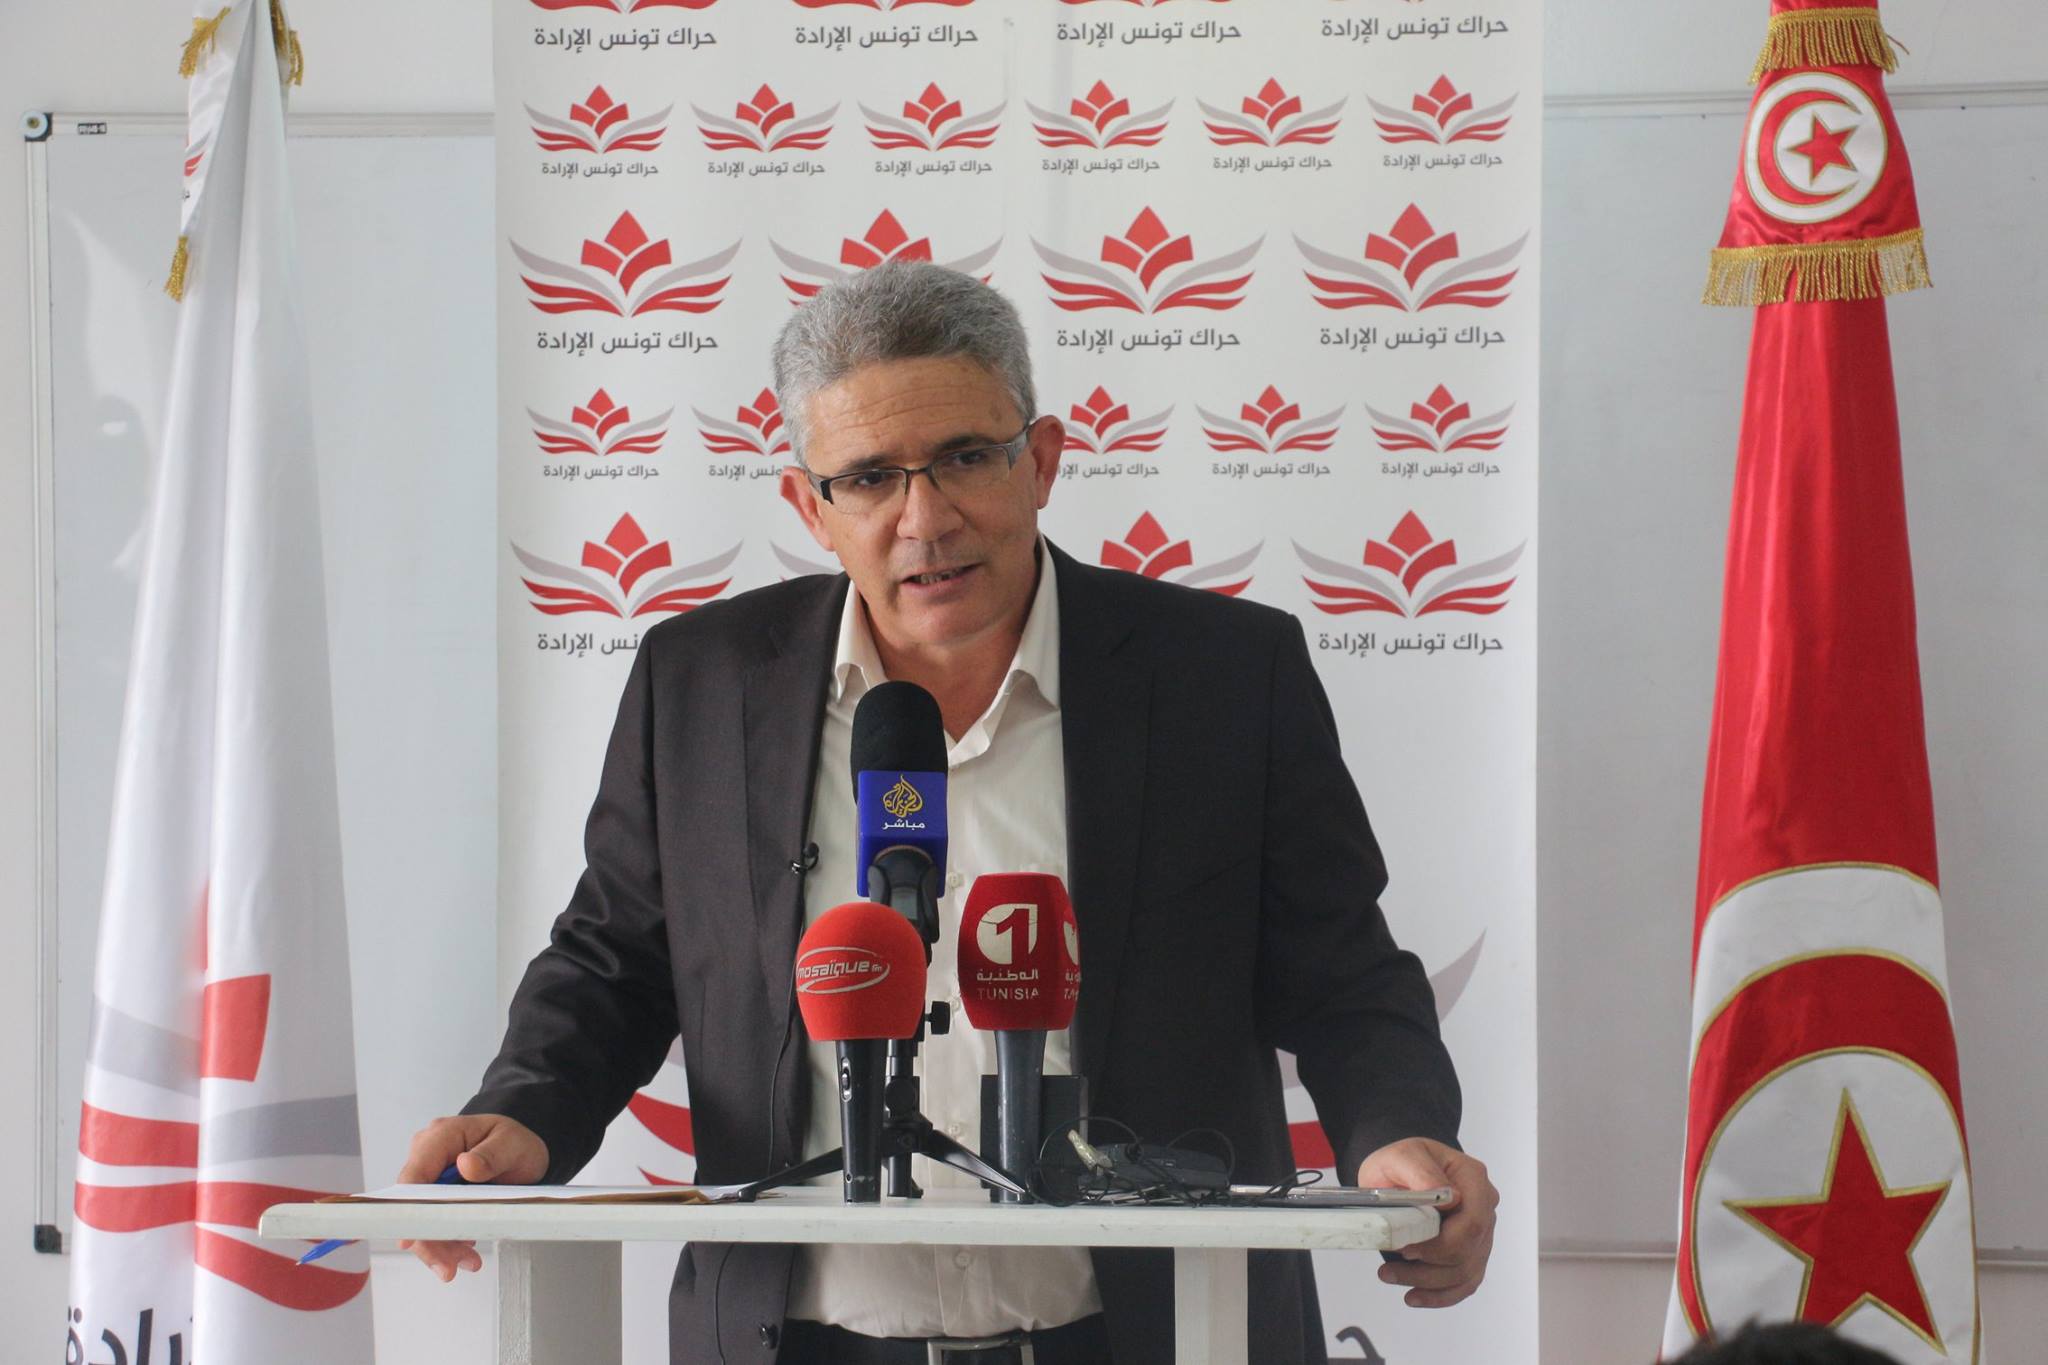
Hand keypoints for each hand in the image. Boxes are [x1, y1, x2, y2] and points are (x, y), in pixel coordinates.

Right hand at [396, 1114, 549, 1281]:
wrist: (520, 1152)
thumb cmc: (514, 1143)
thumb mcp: (513, 1145)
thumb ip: (491, 1155)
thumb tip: (465, 1164)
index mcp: (442, 1136)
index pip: (415, 1174)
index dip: (409, 1208)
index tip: (413, 1237)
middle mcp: (428, 1155)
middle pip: (413, 1203)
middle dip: (429, 1237)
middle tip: (449, 1265)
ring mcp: (430, 1177)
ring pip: (421, 1219)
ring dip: (441, 1245)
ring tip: (468, 1261)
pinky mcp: (435, 1196)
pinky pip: (433, 1222)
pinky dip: (448, 1242)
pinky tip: (465, 1252)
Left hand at [1358, 1136, 1496, 1307]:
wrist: (1401, 1172)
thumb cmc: (1403, 1162)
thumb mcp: (1401, 1156)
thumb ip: (1420, 1171)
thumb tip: (1444, 1195)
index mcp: (1473, 1178)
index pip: (1472, 1222)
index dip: (1440, 1243)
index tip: (1406, 1248)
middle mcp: (1484, 1207)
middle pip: (1469, 1251)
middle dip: (1428, 1266)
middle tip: (1390, 1267)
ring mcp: (1482, 1233)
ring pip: (1464, 1272)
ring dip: (1426, 1282)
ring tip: (1389, 1276)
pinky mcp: (1472, 1253)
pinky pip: (1464, 1283)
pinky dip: (1440, 1295)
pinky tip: (1414, 1296)